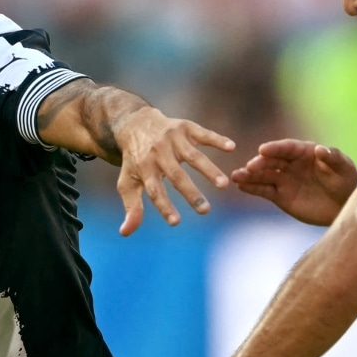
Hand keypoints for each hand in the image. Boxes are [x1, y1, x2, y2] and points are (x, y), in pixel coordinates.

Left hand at [112, 109, 235, 235]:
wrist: (134, 123)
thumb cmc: (135, 159)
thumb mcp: (128, 182)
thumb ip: (132, 207)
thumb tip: (125, 233)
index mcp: (145, 168)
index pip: (155, 190)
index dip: (164, 206)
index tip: (176, 222)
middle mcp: (159, 153)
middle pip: (176, 175)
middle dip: (191, 193)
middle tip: (205, 210)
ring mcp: (173, 139)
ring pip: (193, 156)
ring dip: (209, 169)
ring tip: (224, 184)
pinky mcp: (185, 127)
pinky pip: (203, 133)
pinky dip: (217, 139)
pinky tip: (231, 147)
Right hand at [231, 139, 356, 225]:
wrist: (345, 205)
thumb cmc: (347, 181)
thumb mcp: (343, 169)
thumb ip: (332, 158)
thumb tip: (320, 149)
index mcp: (305, 152)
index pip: (287, 148)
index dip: (275, 148)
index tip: (263, 149)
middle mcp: (291, 164)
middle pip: (272, 161)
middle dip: (260, 163)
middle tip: (249, 167)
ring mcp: (285, 179)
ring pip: (264, 176)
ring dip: (250, 176)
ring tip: (235, 177)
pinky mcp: (281, 195)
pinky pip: (264, 190)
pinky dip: (253, 188)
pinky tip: (240, 186)